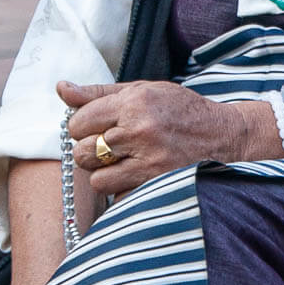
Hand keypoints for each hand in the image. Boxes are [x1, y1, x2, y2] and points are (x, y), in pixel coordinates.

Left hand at [57, 79, 248, 195]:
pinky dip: (123, 188)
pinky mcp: (155, 185)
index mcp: (135, 102)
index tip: (97, 126)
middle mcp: (140, 130)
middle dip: (92, 150)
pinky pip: (117, 196)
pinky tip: (140, 173)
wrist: (221, 135)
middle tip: (112, 144)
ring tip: (126, 159)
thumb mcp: (142, 91)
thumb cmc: (178, 109)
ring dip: (106, 172)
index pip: (79, 122)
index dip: (83, 126)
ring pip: (96, 179)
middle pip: (83, 152)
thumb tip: (61, 88)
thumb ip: (99, 93)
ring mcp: (149, 161)